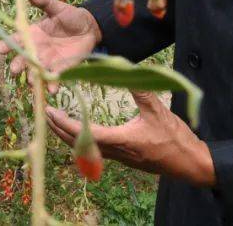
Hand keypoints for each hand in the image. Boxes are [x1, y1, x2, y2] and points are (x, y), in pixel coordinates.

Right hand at [0, 0, 101, 87]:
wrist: (89, 27)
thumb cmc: (70, 15)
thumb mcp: (56, 7)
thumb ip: (43, 1)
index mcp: (32, 33)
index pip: (16, 40)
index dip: (6, 44)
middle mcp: (36, 49)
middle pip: (22, 59)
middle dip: (18, 65)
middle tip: (15, 70)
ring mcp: (47, 60)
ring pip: (36, 71)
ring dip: (33, 78)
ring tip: (33, 83)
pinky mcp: (61, 68)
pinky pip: (54, 77)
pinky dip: (52, 84)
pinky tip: (53, 90)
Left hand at [45, 91, 215, 186]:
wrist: (189, 163)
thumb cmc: (174, 138)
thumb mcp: (158, 110)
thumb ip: (140, 89)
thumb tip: (126, 68)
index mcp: (120, 140)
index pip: (84, 133)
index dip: (65, 123)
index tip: (50, 112)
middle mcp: (114, 152)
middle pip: (77, 144)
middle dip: (58, 129)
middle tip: (43, 113)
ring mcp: (117, 158)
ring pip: (84, 149)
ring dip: (67, 135)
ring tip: (54, 121)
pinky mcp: (122, 158)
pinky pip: (93, 151)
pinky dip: (79, 140)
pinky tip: (77, 131)